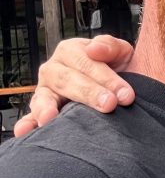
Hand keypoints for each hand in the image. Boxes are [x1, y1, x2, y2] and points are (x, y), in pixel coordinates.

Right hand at [14, 35, 135, 136]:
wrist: (118, 89)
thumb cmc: (118, 69)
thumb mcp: (120, 53)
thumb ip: (110, 46)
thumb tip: (94, 48)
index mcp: (71, 51)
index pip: (86, 62)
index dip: (107, 78)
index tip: (126, 95)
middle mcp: (54, 69)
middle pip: (67, 80)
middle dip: (89, 93)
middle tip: (109, 105)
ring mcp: (45, 91)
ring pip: (44, 98)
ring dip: (46, 108)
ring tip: (50, 117)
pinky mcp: (41, 111)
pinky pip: (31, 118)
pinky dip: (28, 124)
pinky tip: (26, 131)